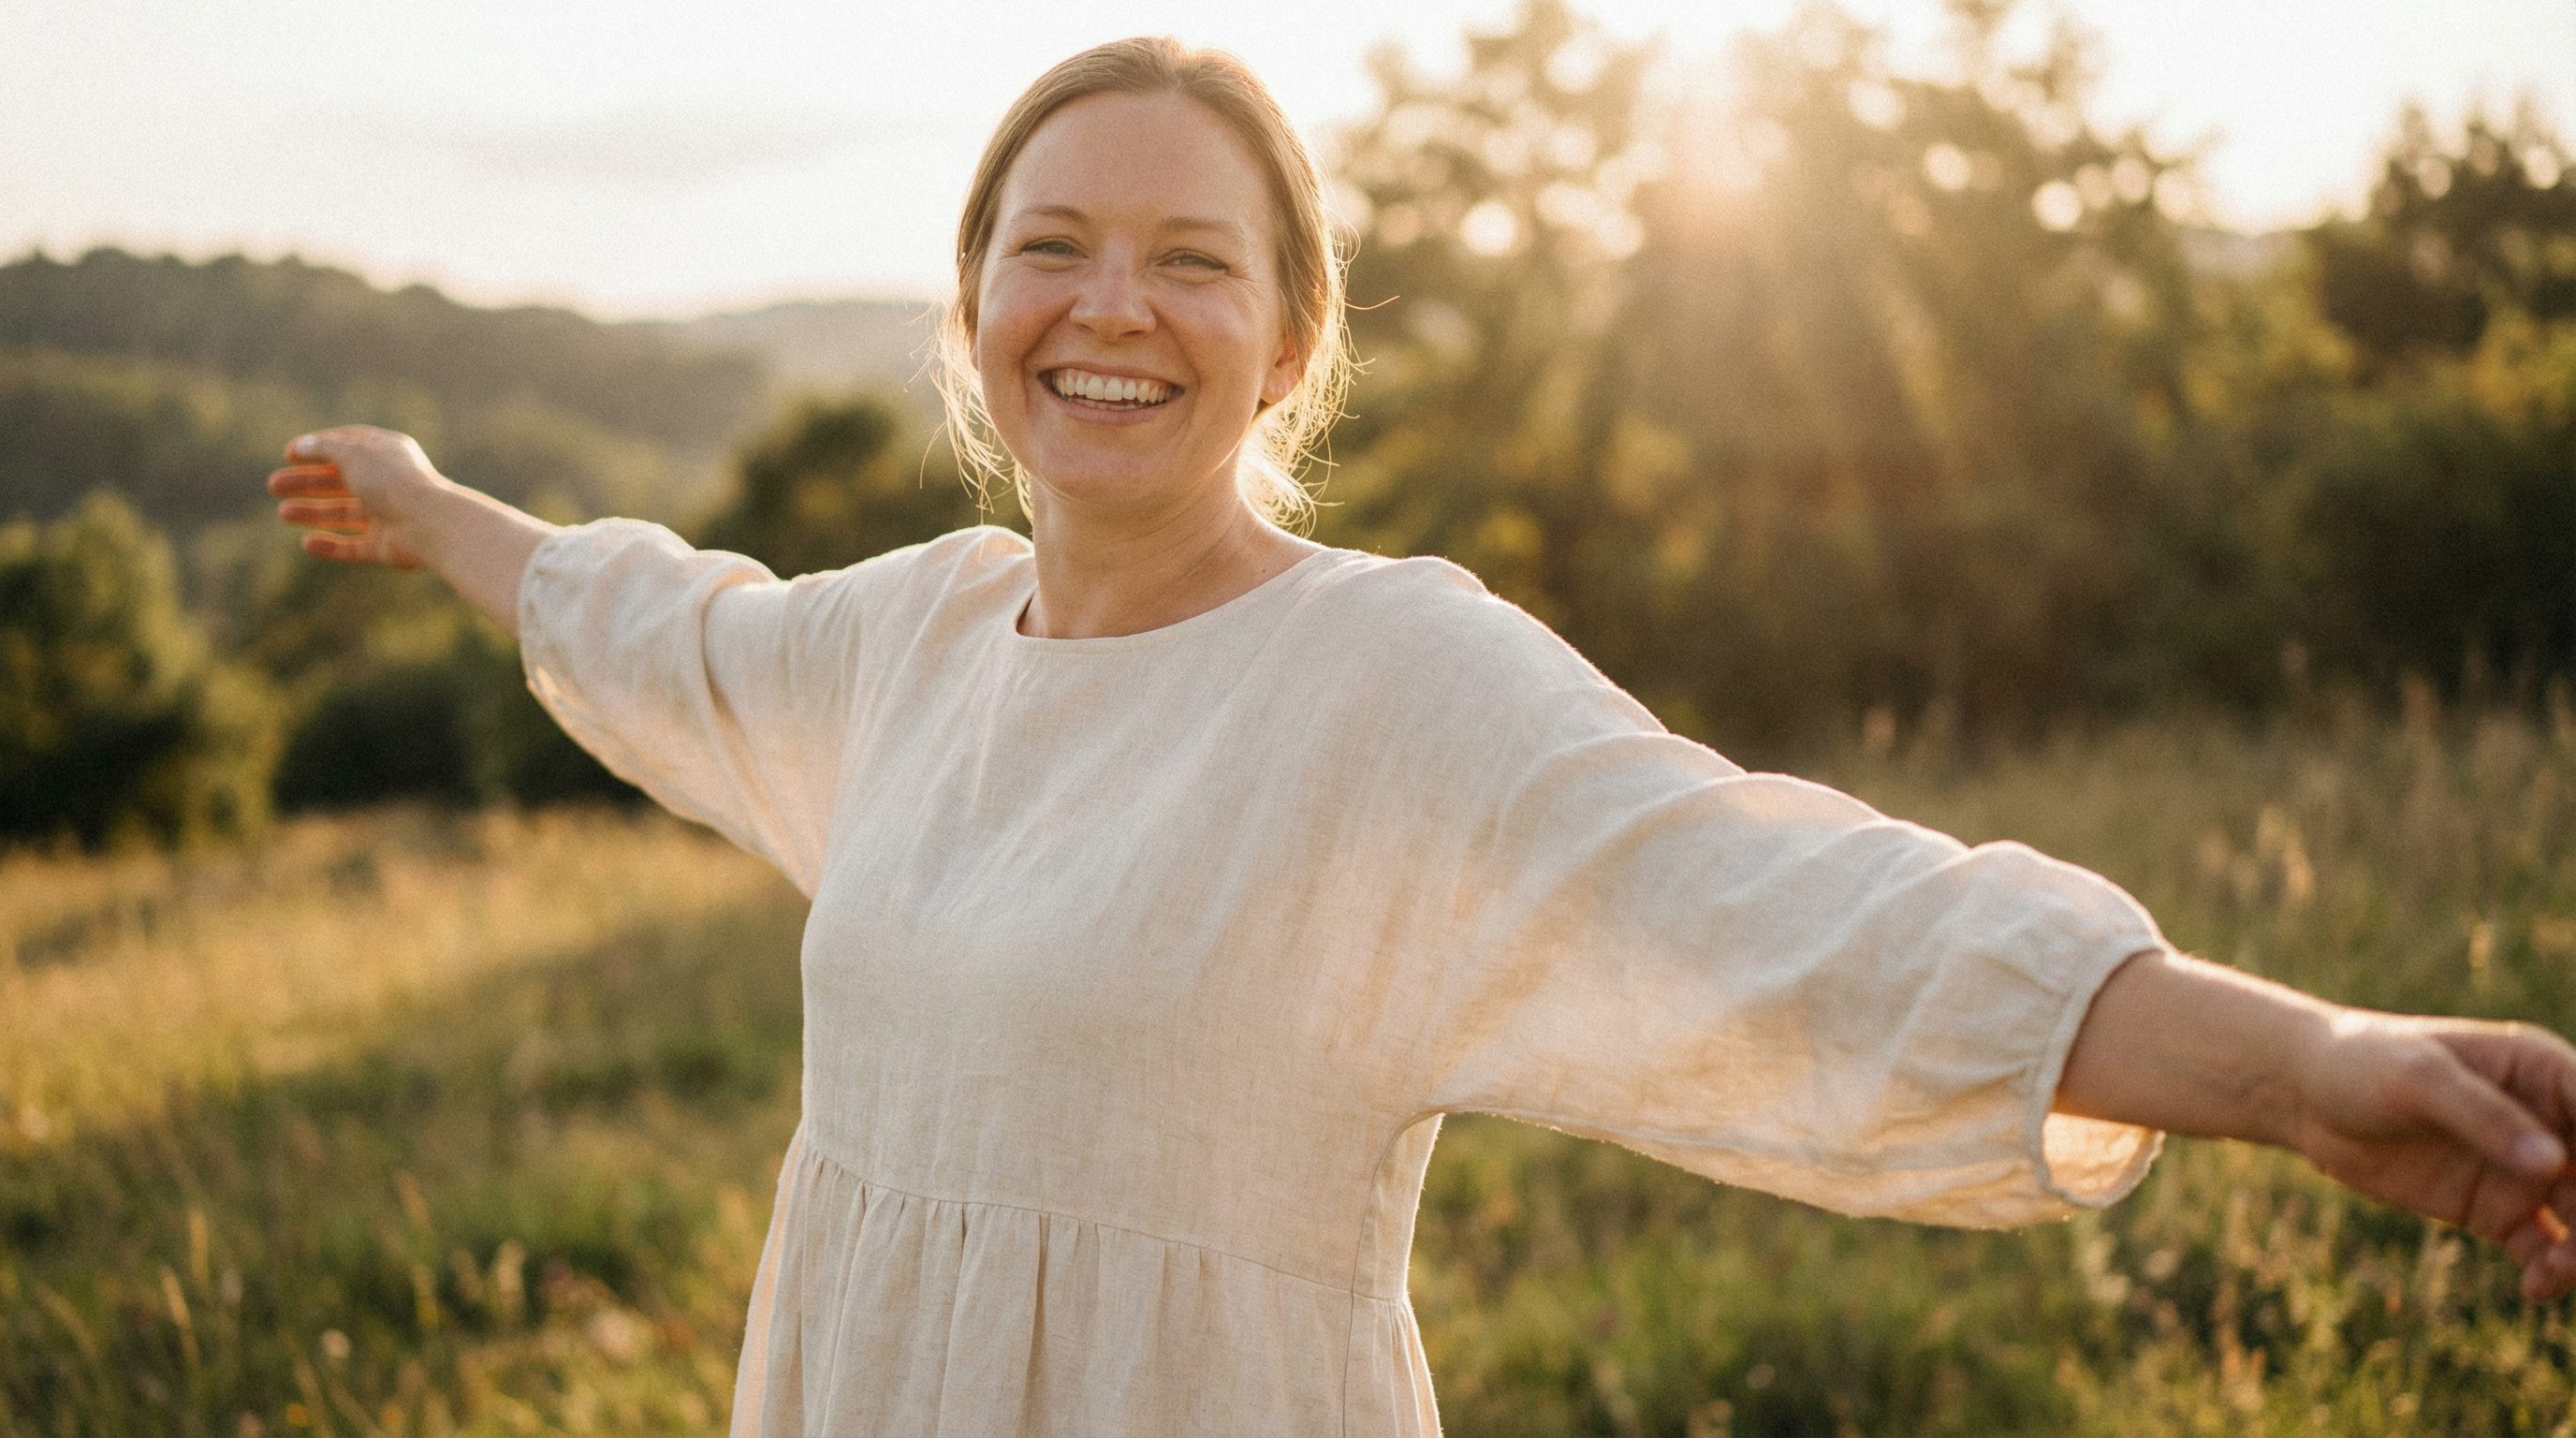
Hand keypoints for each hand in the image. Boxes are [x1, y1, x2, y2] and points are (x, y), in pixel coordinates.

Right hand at [267, 425, 445, 568]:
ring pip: (344, 513)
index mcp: (388, 454)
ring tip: (283, 513)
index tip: (289, 454)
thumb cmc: (393, 482)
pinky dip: (331, 546)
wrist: (429, 524)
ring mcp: (389, 515)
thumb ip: (325, 448)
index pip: (349, 446)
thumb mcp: (353, 454)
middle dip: (307, 482)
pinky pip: (354, 547)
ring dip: (313, 512)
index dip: (318, 448)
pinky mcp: (387, 546)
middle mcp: (389, 484)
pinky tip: (307, 543)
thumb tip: (301, 445)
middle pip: (341, 481)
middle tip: (273, 485)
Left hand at [2287, 1015, 2575, 1298]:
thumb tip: (2553, 1163)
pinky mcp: (2494, 1211)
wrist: (2304, 1098)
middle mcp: (2547, 1124)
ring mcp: (2522, 1171)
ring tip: (2557, 1270)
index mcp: (2542, 1072)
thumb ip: (2484, 1117)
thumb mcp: (2418, 1079)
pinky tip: (2536, 1286)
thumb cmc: (2361, 1065)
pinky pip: (2543, 1249)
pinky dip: (2550, 1272)